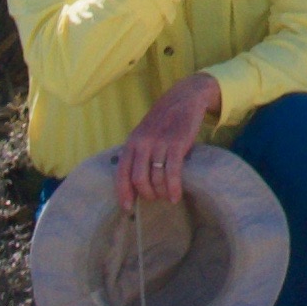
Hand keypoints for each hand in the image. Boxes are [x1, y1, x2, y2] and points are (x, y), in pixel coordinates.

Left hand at [117, 74, 221, 206]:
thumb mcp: (144, 133)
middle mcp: (143, 143)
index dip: (123, 193)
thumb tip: (134, 182)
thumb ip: (138, 153)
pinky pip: (172, 172)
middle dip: (146, 194)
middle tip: (154, 199)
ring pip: (156, 178)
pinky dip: (173, 188)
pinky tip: (175, 196)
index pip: (121, 173)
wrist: (185, 97)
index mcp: (131, 142)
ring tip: (167, 196)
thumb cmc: (163, 120)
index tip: (128, 208)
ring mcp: (160, 143)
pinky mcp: (178, 144)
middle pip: (139, 179)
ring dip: (161, 193)